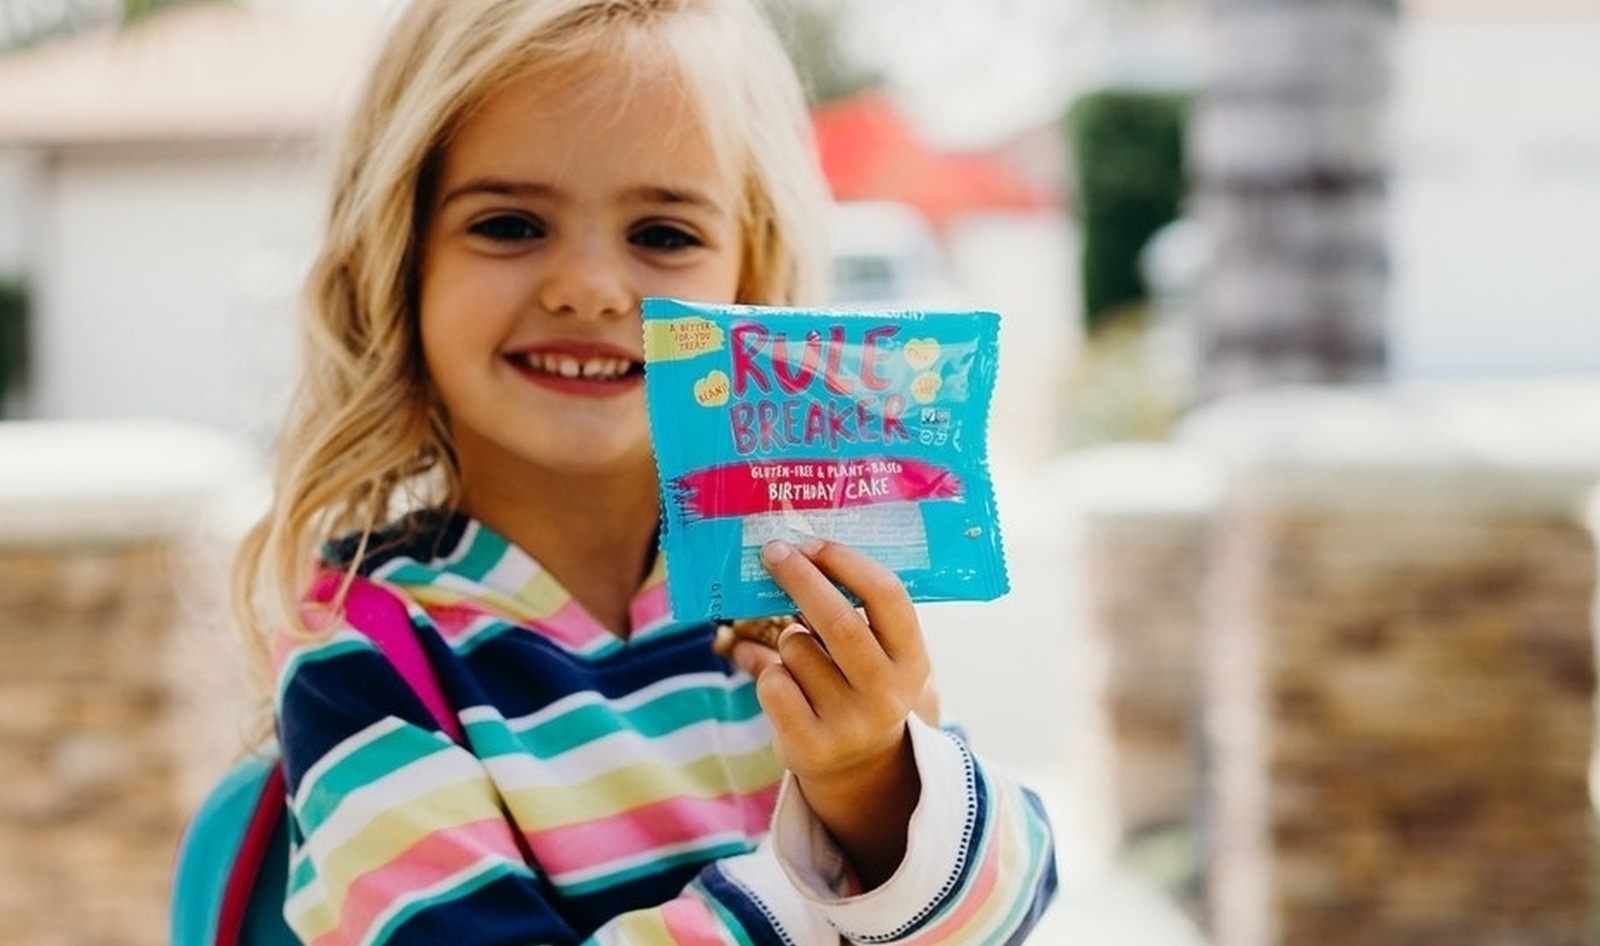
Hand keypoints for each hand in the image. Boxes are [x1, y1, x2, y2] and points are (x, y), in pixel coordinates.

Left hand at [742, 537, 932, 886]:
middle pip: (839, 620)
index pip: (887, 597)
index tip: (813, 542)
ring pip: (796, 649)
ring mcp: (850, 724)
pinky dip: (768, 673)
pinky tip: (787, 686)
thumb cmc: (860, 686)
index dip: (847, 563)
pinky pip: (773, 682)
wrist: (859, 768)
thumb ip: (848, 609)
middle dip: (801, 578)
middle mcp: (887, 694)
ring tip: (801, 656)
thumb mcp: (876, 653)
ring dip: (786, 638)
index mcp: (911, 661)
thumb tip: (786, 555)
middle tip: (774, 552)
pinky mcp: (811, 746)